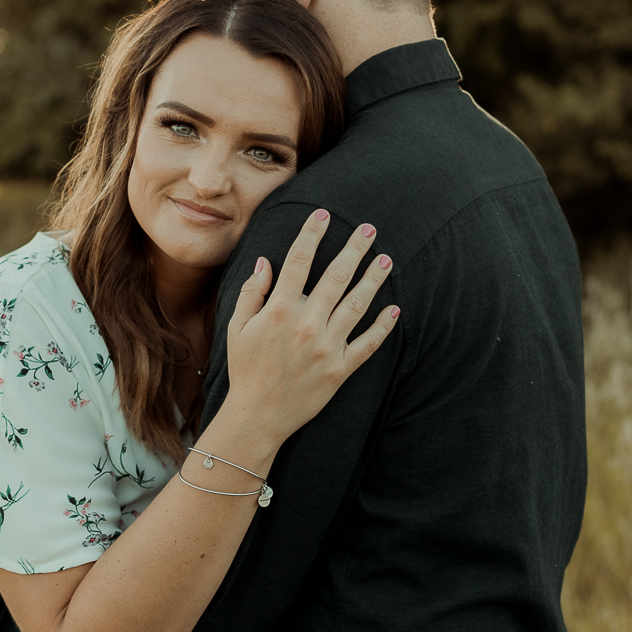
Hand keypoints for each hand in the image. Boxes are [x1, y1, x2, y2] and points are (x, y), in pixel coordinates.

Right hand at [224, 209, 397, 443]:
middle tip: (369, 229)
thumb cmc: (245, 369)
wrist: (258, 416)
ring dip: (373, 280)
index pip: (298, 261)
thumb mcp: (237, 328)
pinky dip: (383, 327)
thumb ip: (252, 292)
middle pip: (335, 277)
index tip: (323, 215)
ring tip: (386, 260)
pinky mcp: (340, 369)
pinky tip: (394, 309)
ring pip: (356, 305)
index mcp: (279, 310)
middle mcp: (306, 324)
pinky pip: (367, 345)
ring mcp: (326, 347)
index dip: (311, 234)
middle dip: (354, 249)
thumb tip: (266, 262)